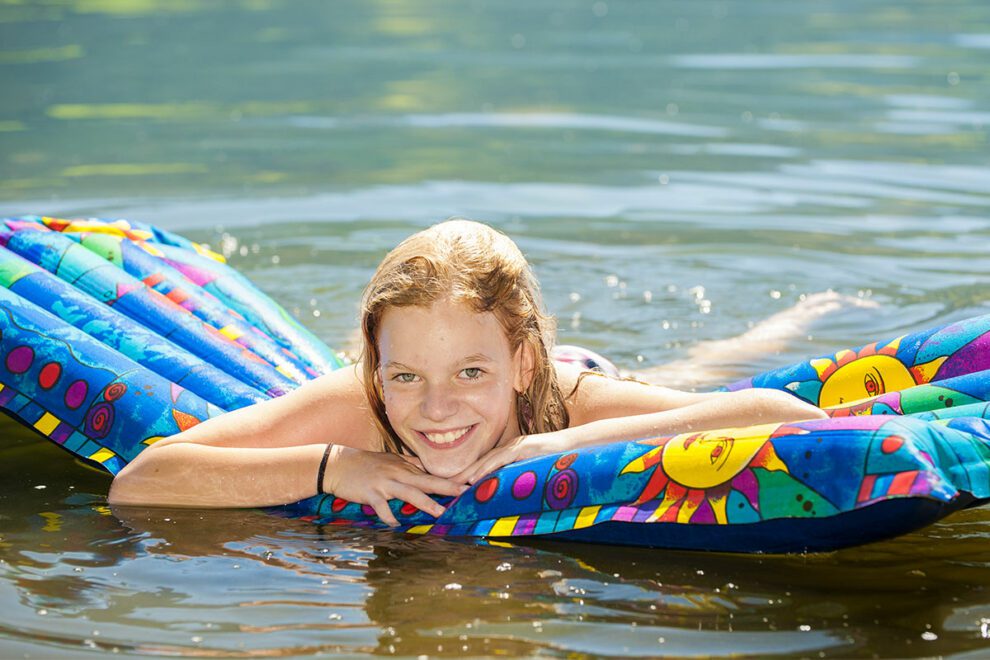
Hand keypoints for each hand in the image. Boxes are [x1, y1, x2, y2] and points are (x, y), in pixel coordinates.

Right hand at [322, 446, 466, 526]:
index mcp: (404, 467)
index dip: (450, 480)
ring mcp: (385, 483)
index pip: (431, 475)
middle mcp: (398, 473)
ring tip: (440, 513)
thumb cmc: (366, 464)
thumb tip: (427, 471)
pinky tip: (395, 525)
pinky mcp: (370, 493)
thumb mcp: (390, 461)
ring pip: (409, 493)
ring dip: (425, 503)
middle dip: (447, 488)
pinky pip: (382, 507)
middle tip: (466, 493)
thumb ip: (409, 466)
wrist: (338, 463)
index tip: (469, 483)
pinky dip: (388, 517)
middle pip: (426, 481)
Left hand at [454, 431, 566, 484]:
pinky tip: (474, 478)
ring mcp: (517, 446)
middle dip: (464, 473)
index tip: (456, 486)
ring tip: (455, 484)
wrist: (579, 446)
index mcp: (513, 452)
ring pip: (488, 460)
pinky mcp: (524, 448)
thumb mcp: (537, 471)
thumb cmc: (560, 461)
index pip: (487, 464)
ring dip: (470, 472)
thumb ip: (524, 478)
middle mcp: (511, 447)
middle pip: (483, 461)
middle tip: (447, 486)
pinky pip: (501, 459)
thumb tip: (513, 495)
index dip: (471, 474)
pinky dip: (486, 469)